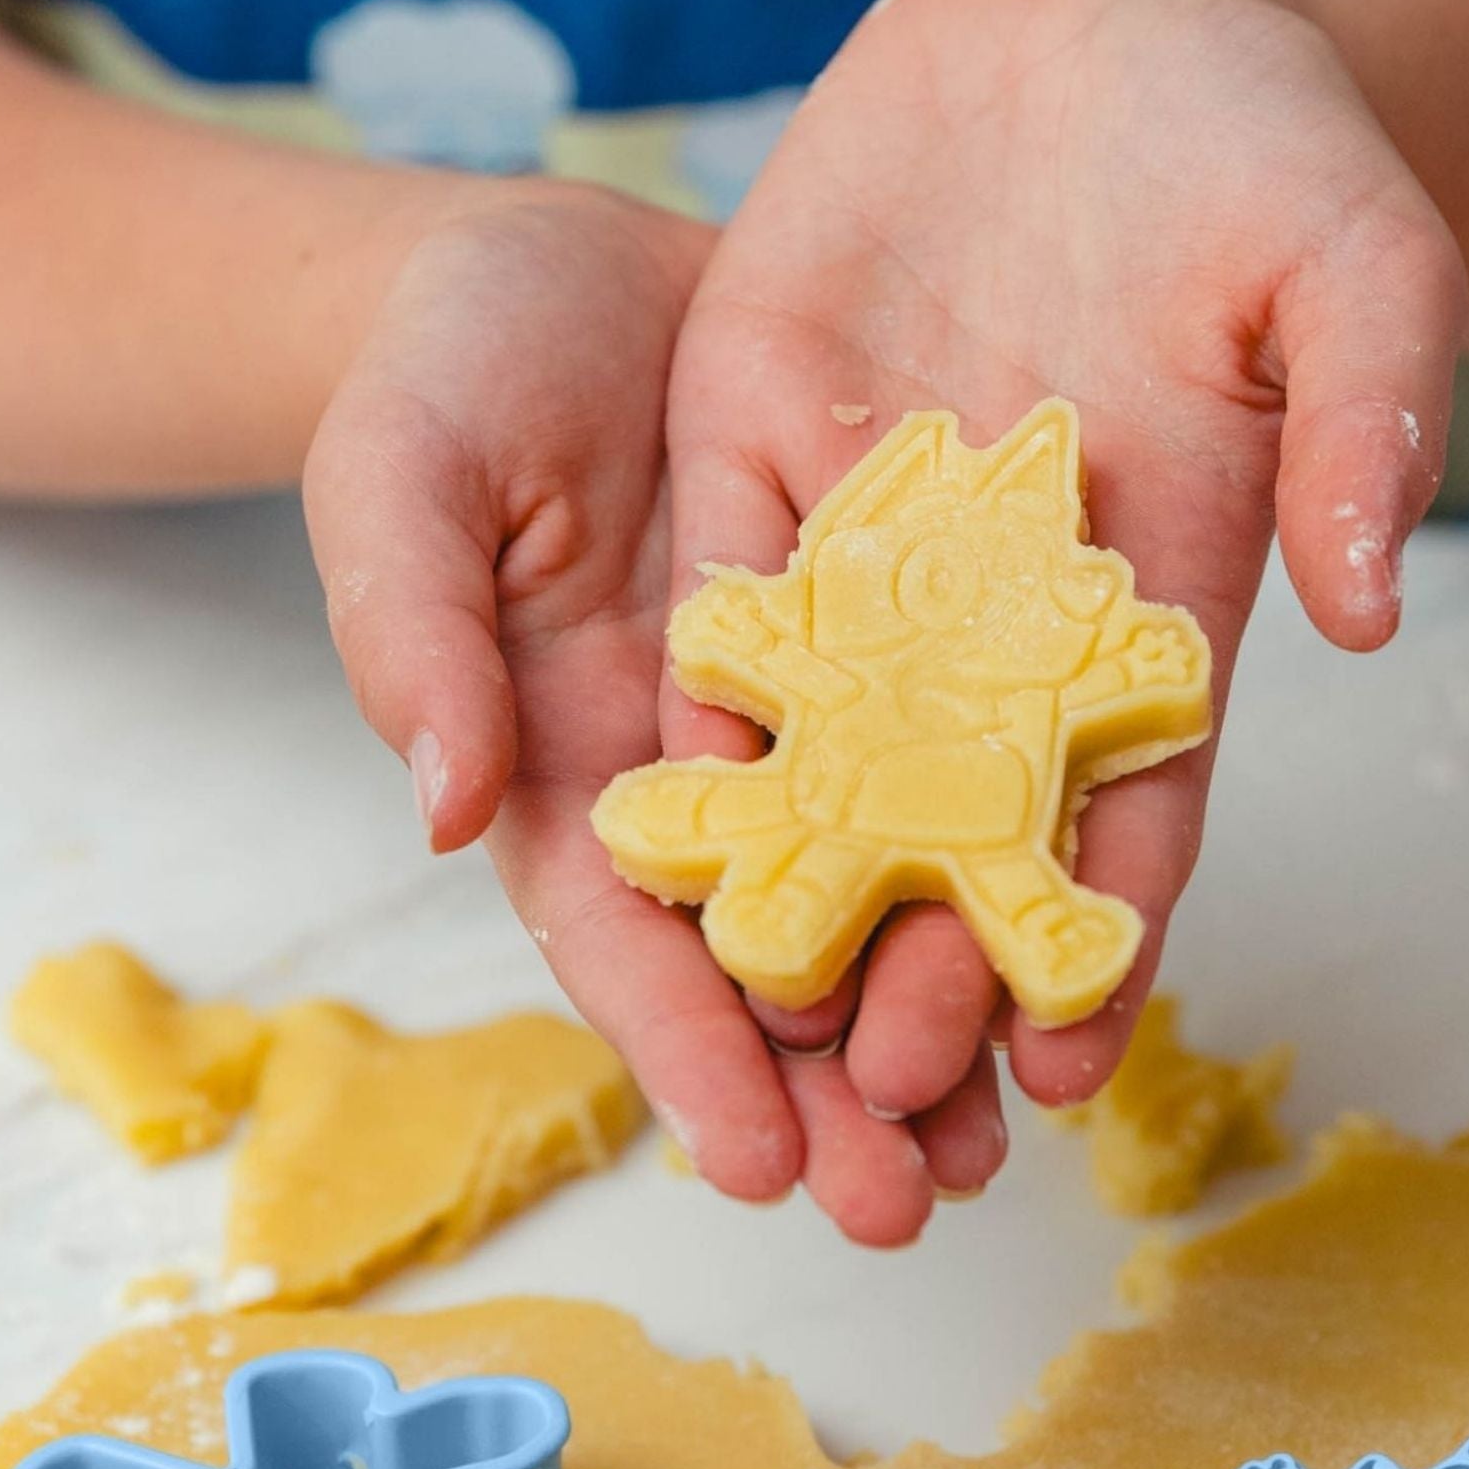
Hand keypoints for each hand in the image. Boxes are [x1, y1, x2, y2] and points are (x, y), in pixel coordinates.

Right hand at [303, 183, 1000, 1243]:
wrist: (583, 265)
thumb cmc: (458, 366)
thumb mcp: (401, 473)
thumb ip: (412, 633)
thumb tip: (446, 806)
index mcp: (571, 768)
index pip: (625, 942)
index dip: (689, 1054)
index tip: (762, 1164)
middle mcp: (699, 777)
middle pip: (764, 962)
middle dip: (831, 1091)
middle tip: (909, 1203)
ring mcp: (806, 724)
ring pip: (877, 898)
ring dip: (935, 1020)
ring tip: (1000, 1138)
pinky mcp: (898, 649)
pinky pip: (963, 766)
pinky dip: (1008, 863)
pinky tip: (1067, 950)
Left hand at [665, 0, 1464, 1132]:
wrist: (1098, 16)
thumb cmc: (1257, 144)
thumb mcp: (1352, 260)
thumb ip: (1371, 420)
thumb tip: (1371, 606)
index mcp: (1152, 597)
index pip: (1132, 801)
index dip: (1101, 934)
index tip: (1061, 1062)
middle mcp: (1003, 604)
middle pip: (965, 813)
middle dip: (930, 952)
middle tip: (887, 1090)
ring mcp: (875, 536)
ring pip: (827, 743)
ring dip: (796, 880)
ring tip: (756, 1019)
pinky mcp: (762, 450)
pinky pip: (721, 600)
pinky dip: (695, 711)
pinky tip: (658, 826)